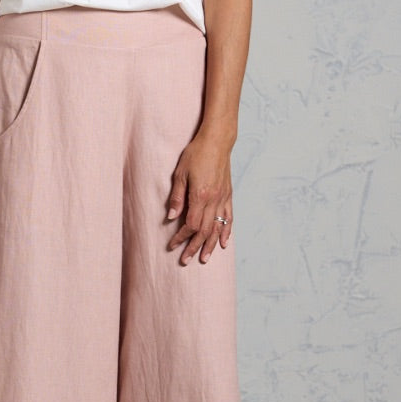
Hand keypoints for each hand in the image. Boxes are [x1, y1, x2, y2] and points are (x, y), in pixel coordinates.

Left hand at [166, 131, 231, 264]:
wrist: (217, 141)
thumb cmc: (196, 154)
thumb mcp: (180, 173)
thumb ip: (177, 196)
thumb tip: (171, 217)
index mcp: (201, 195)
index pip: (191, 224)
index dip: (182, 237)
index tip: (173, 245)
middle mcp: (214, 200)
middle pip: (205, 231)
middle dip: (194, 247)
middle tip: (186, 260)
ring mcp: (223, 198)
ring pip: (218, 227)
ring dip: (210, 244)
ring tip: (204, 258)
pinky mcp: (228, 195)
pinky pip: (229, 217)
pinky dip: (226, 231)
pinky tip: (223, 242)